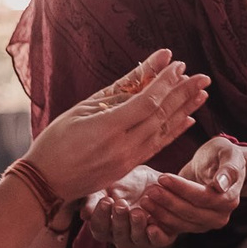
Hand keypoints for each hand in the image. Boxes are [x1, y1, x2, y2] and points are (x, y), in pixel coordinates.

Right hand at [23, 49, 210, 205]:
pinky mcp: (127, 169)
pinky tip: (187, 119)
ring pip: (164, 132)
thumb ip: (114, 91)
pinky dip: (173, 131)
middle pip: (161, 116)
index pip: (147, 102)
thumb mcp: (80, 110)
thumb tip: (144, 71)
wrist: (44, 184)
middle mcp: (122, 147)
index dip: (166, 82)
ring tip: (202, 94)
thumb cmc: (55, 142)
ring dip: (185, 111)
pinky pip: (157, 147)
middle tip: (202, 77)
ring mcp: (126, 160)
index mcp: (107, 129)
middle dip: (184, 93)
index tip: (178, 64)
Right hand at [81, 168, 176, 247]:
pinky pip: (157, 241)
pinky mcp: (161, 237)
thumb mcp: (107, 187)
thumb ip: (94, 200)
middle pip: (118, 236)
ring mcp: (141, 239)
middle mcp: (122, 237)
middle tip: (121, 204)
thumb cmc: (125, 183)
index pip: (99, 228)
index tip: (106, 200)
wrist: (154, 179)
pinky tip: (152, 226)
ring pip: (137, 240)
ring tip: (137, 211)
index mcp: (106, 228)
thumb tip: (85, 215)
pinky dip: (155, 236)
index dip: (101, 217)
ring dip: (136, 227)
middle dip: (119, 221)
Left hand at [133, 134, 246, 237]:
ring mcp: (205, 224)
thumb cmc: (221, 155)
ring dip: (161, 212)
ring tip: (145, 199)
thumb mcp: (228, 154)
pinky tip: (146, 211)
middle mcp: (220, 217)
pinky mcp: (192, 226)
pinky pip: (174, 227)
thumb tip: (220, 185)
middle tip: (150, 190)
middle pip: (190, 212)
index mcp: (229, 200)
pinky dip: (159, 220)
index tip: (163, 177)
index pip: (203, 197)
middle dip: (168, 201)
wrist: (214, 165)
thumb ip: (229, 169)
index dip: (182, 189)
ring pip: (180, 222)